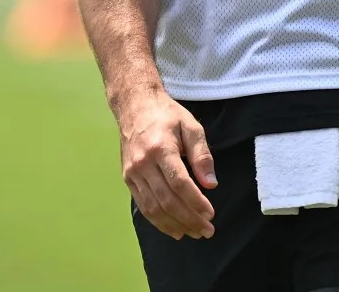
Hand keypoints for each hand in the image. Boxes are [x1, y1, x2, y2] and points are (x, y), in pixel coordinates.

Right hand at [120, 90, 217, 240]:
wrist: (135, 106)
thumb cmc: (167, 114)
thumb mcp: (191, 126)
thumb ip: (201, 154)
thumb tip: (211, 184)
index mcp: (161, 148)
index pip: (179, 183)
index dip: (195, 202)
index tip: (210, 214)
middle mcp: (144, 164)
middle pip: (167, 200)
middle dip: (189, 219)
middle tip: (207, 230)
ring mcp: (133, 173)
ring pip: (154, 208)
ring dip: (175, 225)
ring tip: (194, 232)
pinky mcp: (128, 179)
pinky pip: (143, 206)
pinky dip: (159, 222)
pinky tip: (174, 228)